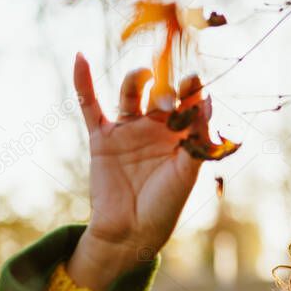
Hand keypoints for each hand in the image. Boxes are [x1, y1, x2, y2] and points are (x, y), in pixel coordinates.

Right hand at [66, 53, 208, 290]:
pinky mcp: (102, 137)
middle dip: (167, 90)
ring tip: (146, 76)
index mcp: (181, 133)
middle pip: (161, 92)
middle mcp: (156, 126)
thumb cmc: (166, 204)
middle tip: (171, 100)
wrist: (131, 232)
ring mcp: (128, 129)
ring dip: (137, 79)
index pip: (189, 102)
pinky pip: (90, 105)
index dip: (193, 89)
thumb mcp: (188, 172)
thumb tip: (209, 105)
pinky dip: (83, 82)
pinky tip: (81, 57)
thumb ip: (196, 140)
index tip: (196, 79)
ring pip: (130, 92)